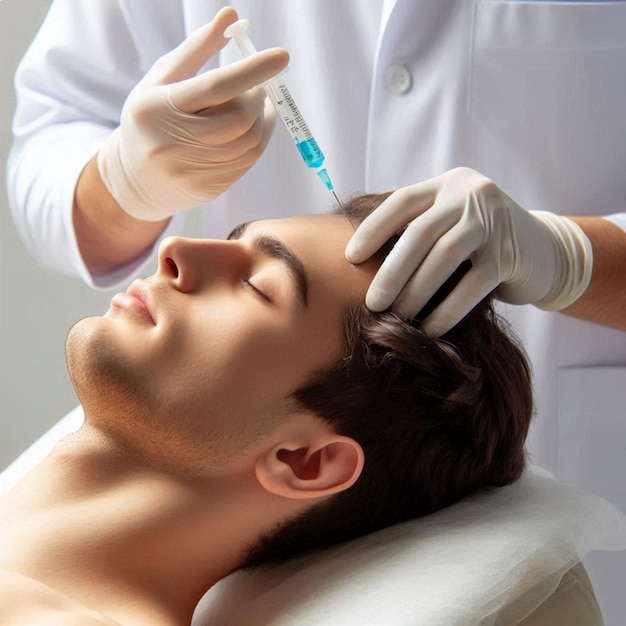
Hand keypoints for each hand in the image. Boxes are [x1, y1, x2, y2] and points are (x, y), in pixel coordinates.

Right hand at [97, 7, 288, 220]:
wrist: (135, 179)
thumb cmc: (151, 118)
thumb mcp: (163, 79)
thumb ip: (196, 48)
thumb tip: (232, 16)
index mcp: (157, 108)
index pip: (215, 88)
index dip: (252, 71)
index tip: (281, 56)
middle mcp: (173, 144)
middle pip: (239, 119)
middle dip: (257, 97)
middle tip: (257, 87)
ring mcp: (192, 171)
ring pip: (249, 142)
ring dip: (263, 119)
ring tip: (255, 106)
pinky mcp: (209, 188)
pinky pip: (248, 161)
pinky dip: (258, 140)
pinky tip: (250, 128)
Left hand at [345, 167, 591, 336]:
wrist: (545, 250)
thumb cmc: (480, 242)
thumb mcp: (450, 221)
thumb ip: (415, 224)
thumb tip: (357, 249)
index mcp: (448, 185)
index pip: (402, 202)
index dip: (372, 229)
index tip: (349, 258)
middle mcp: (471, 195)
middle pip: (420, 233)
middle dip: (391, 271)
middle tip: (372, 303)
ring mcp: (494, 222)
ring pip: (444, 257)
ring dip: (415, 292)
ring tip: (397, 317)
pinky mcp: (510, 255)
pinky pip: (471, 286)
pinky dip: (447, 311)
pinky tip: (429, 329)